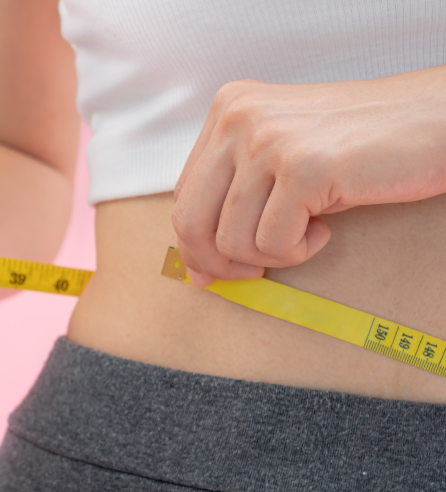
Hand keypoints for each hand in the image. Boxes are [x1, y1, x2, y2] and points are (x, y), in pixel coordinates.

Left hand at [172, 68, 445, 285]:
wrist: (436, 119)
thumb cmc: (362, 144)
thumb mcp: (283, 155)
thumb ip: (236, 193)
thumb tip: (196, 268)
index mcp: (229, 107)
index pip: (184, 195)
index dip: (195, 245)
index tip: (214, 271)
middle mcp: (239, 117)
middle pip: (191, 220)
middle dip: (219, 263)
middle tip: (255, 272)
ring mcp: (269, 140)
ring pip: (230, 240)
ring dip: (269, 256)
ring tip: (307, 234)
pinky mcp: (303, 167)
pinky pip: (273, 244)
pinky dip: (299, 251)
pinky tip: (326, 228)